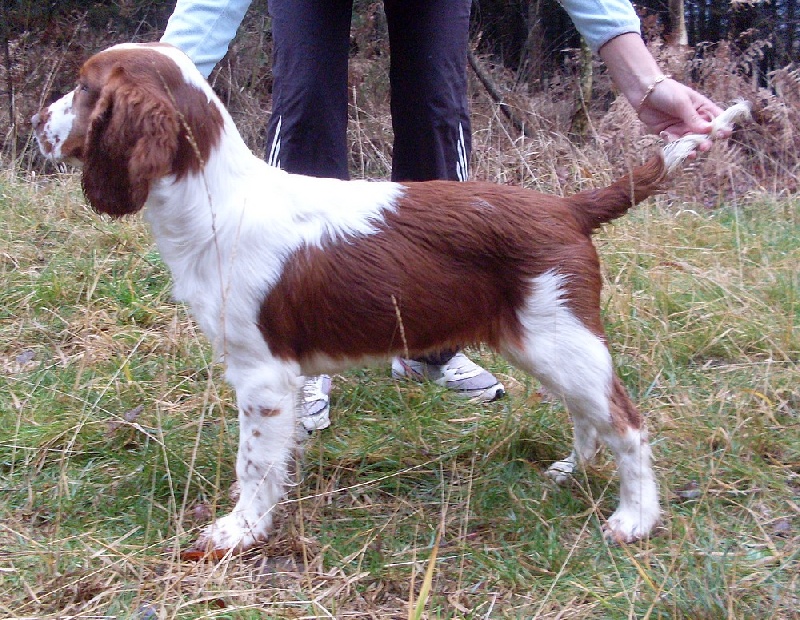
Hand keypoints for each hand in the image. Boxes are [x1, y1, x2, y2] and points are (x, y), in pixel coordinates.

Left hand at [599, 33, 726, 149]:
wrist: (644, 92)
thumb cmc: (667, 91)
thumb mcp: (682, 103)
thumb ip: (693, 118)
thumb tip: (709, 130)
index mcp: (702, 108)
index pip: (716, 119)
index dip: (721, 127)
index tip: (724, 135)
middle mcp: (693, 119)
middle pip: (703, 134)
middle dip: (705, 141)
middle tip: (705, 146)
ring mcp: (681, 127)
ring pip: (689, 141)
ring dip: (691, 148)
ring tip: (693, 153)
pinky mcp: (668, 133)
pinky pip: (674, 142)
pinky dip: (674, 144)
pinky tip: (672, 143)